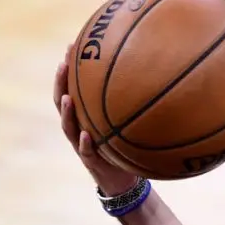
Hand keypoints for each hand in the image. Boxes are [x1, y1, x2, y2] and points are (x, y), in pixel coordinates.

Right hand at [54, 44, 137, 195]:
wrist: (126, 181)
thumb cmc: (129, 148)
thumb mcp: (132, 123)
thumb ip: (138, 103)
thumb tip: (163, 74)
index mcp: (87, 116)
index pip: (74, 87)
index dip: (70, 68)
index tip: (72, 44)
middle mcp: (79, 127)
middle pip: (62, 102)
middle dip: (61, 83)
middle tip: (63, 64)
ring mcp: (82, 145)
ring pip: (68, 126)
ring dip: (67, 112)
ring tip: (67, 98)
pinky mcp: (92, 162)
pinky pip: (86, 152)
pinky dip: (84, 143)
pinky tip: (85, 135)